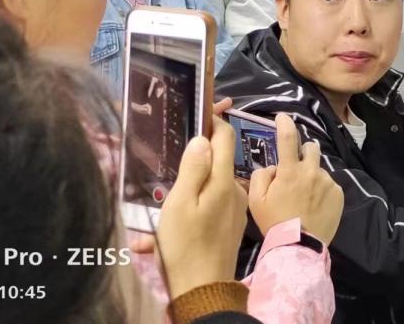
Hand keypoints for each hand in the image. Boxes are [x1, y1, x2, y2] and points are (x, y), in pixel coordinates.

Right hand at [128, 99, 237, 253]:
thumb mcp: (180, 202)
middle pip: (219, 159)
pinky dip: (195, 209)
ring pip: (213, 184)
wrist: (203, 290)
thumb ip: (193, 167)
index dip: (214, 121)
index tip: (200, 112)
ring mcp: (236, 208)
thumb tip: (203, 138)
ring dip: (192, 187)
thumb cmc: (185, 245)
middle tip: (174, 163)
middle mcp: (236, 190)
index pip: (225, 137)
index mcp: (223, 180)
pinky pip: (213, 205)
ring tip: (167, 205)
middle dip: (199, 156)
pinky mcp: (232, 224)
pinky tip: (173, 226)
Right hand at [248, 113, 343, 244]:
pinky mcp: (338, 193)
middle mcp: (311, 171)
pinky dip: (322, 189)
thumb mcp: (255, 200)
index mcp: (289, 171)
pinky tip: (315, 205)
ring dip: (312, 174)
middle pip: (311, 147)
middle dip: (304, 152)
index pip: (287, 138)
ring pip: (319, 169)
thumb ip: (261, 176)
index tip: (283, 117)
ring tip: (305, 195)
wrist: (298, 247)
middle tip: (296, 167)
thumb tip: (273, 167)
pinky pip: (329, 184)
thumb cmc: (274, 223)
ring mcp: (327, 182)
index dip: (284, 123)